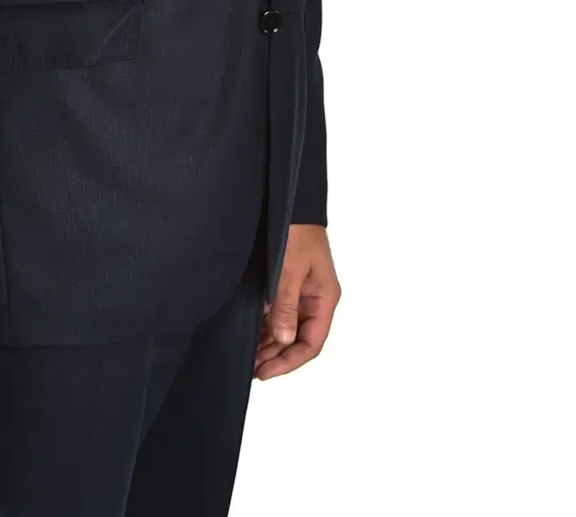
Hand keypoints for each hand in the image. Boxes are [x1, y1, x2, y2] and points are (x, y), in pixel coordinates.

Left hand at [253, 225, 340, 379]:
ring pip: (289, 330)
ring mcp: (302, 293)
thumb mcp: (290, 269)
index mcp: (324, 298)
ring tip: (251, 359)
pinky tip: (254, 337)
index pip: (311, 342)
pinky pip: (281, 315)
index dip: (289, 362)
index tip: (266, 372)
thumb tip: (283, 340)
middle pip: (300, 340)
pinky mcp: (288, 285)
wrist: (290, 203)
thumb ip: (286, 305)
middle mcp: (315, 300)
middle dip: (278, 357)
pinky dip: (268, 328)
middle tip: (254, 370)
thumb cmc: (296, 231)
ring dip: (272, 346)